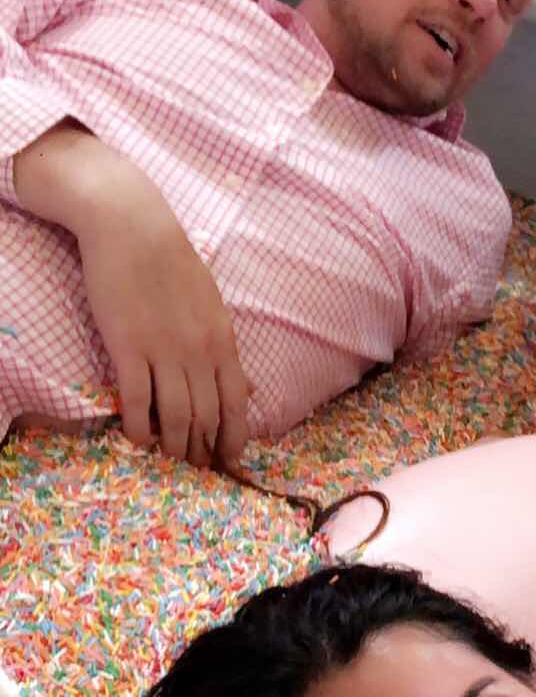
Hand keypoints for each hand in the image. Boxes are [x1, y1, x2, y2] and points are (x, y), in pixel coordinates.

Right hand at [15, 126, 249, 466]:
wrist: (132, 225)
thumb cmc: (171, 262)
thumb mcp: (211, 304)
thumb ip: (224, 349)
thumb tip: (246, 388)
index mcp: (222, 341)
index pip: (236, 403)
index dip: (234, 438)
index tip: (230, 461)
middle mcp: (198, 352)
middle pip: (206, 416)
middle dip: (204, 450)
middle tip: (197, 471)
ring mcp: (162, 350)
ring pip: (175, 415)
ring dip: (174, 446)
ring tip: (170, 461)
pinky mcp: (127, 346)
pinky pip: (137, 400)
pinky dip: (140, 426)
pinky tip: (139, 440)